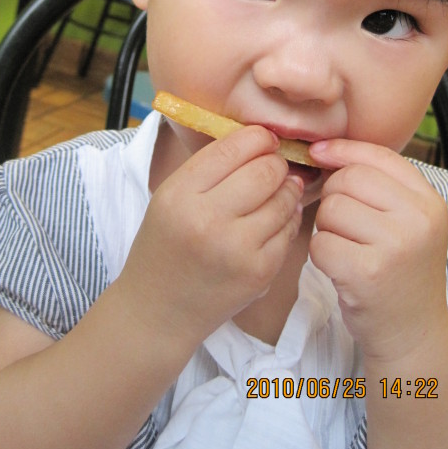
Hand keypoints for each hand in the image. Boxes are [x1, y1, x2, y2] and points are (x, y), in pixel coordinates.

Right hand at [117, 125, 303, 346]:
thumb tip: (262, 140)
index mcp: (179, 195)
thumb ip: (210, 167)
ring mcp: (236, 249)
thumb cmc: (165, 246)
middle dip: (275, 163)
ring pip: (284, 198)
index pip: (233, 147)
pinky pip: (289, 229)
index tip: (264, 140)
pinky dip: (288, 218)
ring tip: (277, 190)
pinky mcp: (259, 272)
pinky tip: (275, 219)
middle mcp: (207, 221)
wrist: (157, 311)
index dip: (258, 137)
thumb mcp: (170, 197)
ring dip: (287, 189)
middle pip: (265, 170)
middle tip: (272, 166)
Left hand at [308, 139, 447, 362]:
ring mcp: (394, 247)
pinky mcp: (366, 273)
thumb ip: (377, 184)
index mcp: (429, 201)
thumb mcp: (407, 221)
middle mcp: (417, 220)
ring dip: (327, 228)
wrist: (412, 332)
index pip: (377, 156)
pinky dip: (321, 254)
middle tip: (345, 225)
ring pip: (330, 209)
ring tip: (348, 248)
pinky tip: (341, 268)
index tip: (319, 153)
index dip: (342, 150)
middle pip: (347, 180)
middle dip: (333, 197)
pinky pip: (320, 242)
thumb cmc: (399, 269)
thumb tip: (322, 149)